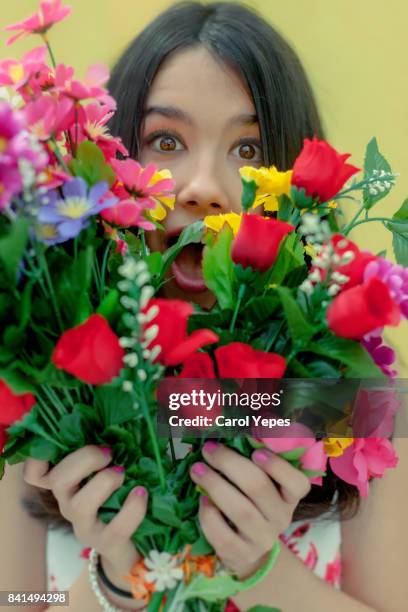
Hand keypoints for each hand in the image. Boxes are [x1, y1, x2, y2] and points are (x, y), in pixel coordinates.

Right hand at [23, 445, 147, 589]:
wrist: (132, 540)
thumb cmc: (119, 493)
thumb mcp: (108, 467)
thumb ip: (105, 446)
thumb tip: (118, 414)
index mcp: (66, 480)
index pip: (35, 473)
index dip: (38, 456)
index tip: (63, 436)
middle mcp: (68, 502)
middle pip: (56, 479)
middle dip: (85, 458)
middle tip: (109, 452)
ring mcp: (84, 525)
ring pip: (79, 505)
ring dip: (105, 482)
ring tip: (123, 473)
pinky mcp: (105, 543)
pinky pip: (115, 528)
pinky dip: (132, 508)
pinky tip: (141, 492)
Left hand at [190, 441, 310, 578]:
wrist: (250, 552)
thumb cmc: (254, 506)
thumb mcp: (264, 486)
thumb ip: (254, 463)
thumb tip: (228, 435)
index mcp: (289, 496)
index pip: (298, 483)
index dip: (278, 466)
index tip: (256, 452)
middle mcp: (281, 518)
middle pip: (258, 487)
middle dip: (229, 463)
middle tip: (208, 450)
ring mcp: (262, 539)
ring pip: (241, 510)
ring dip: (215, 485)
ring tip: (197, 470)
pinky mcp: (241, 554)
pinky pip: (223, 535)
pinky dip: (209, 515)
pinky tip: (202, 500)